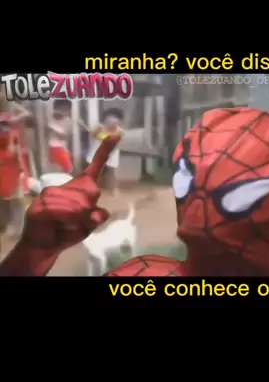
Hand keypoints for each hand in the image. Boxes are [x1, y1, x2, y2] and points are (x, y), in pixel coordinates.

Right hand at [21, 135, 120, 251]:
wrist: (45, 246)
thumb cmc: (68, 232)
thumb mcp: (88, 226)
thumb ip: (96, 218)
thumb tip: (100, 212)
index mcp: (79, 188)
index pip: (94, 168)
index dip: (105, 151)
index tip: (116, 135)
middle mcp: (64, 186)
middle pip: (89, 192)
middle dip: (88, 212)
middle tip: (76, 222)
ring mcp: (49, 194)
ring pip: (76, 204)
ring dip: (76, 219)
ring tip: (66, 225)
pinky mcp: (39, 205)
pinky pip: (60, 210)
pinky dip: (66, 219)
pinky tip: (60, 224)